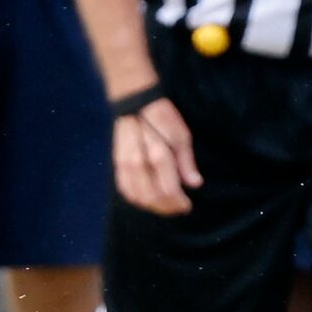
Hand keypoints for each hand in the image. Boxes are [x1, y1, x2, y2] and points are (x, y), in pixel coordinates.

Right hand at [113, 97, 202, 215]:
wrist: (134, 102)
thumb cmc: (162, 117)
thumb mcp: (181, 136)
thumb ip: (186, 162)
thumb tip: (194, 184)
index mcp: (158, 156)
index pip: (169, 190)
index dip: (179, 203)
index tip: (187, 206)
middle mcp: (139, 164)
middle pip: (153, 197)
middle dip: (167, 207)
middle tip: (178, 209)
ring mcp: (125, 165)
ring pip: (137, 197)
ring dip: (153, 206)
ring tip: (166, 206)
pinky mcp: (117, 164)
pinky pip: (125, 189)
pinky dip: (137, 199)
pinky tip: (148, 199)